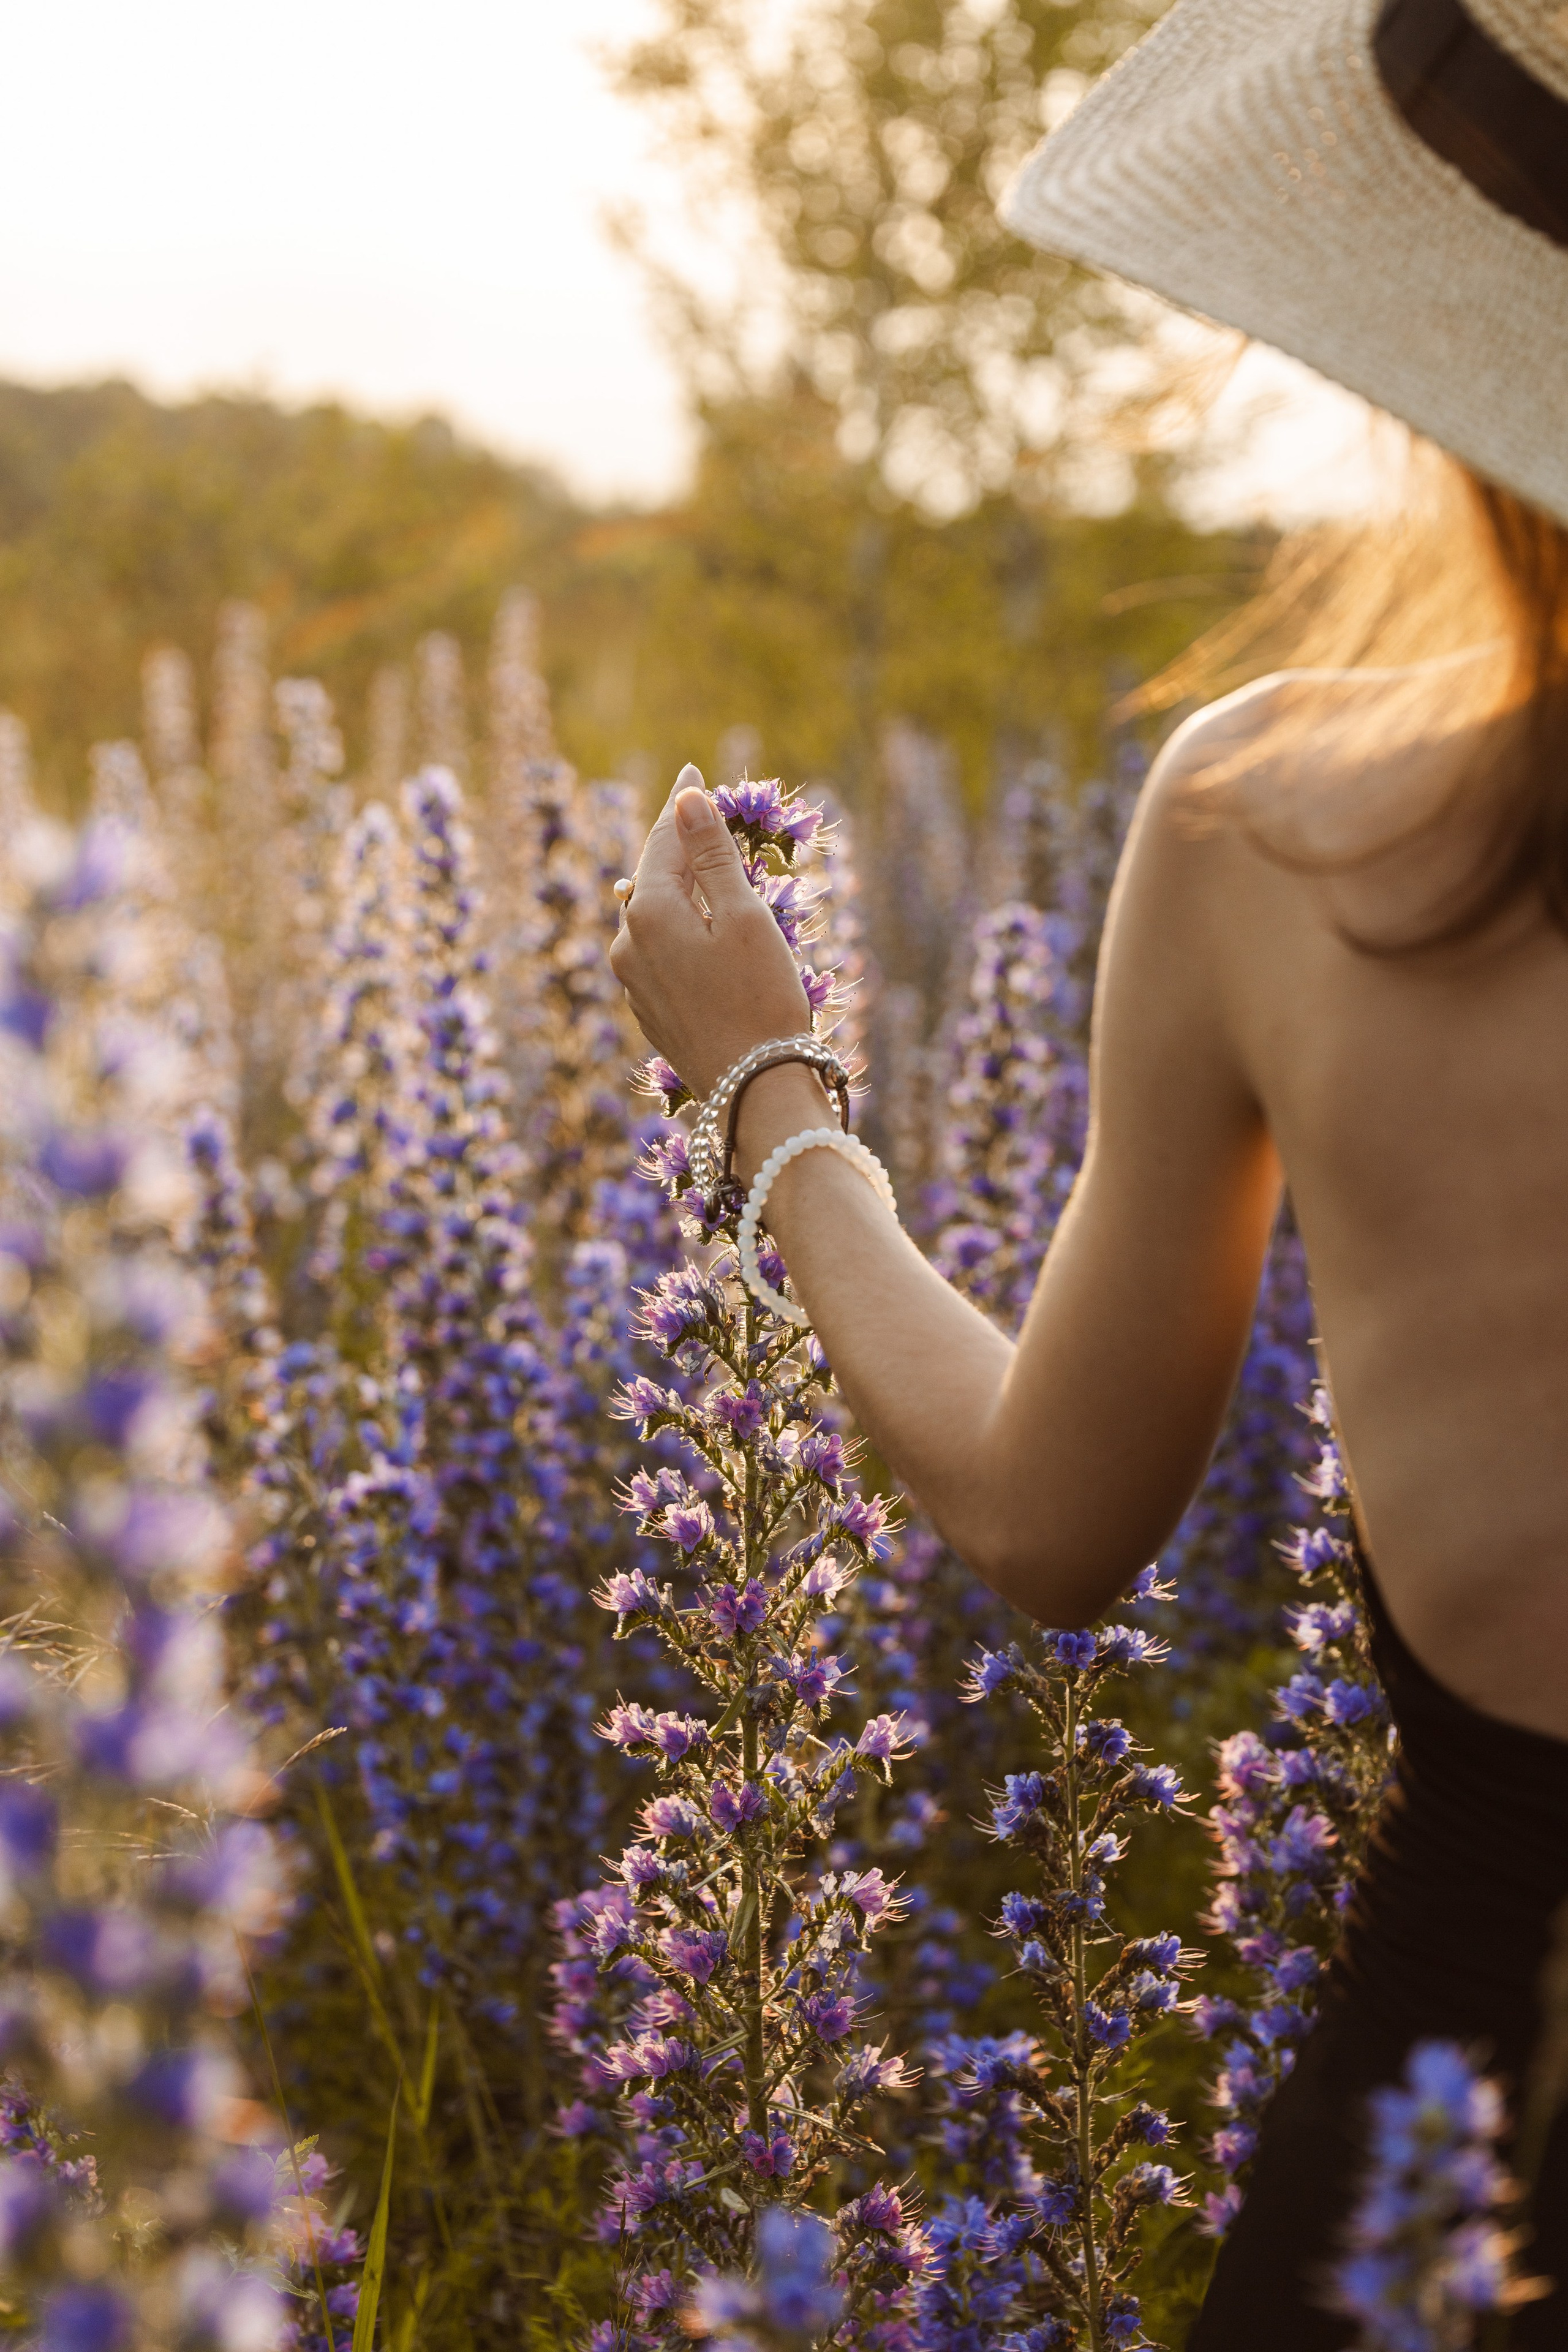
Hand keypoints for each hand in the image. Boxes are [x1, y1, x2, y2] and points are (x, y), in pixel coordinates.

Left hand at [609, 764, 812, 1097]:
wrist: (754, 1088)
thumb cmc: (761, 998)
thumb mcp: (743, 916)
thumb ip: (710, 855)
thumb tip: (684, 800)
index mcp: (649, 913)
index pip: (663, 840)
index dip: (682, 804)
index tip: (693, 772)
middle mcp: (627, 944)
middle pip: (653, 876)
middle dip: (679, 845)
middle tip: (704, 814)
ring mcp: (633, 980)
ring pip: (653, 915)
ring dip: (679, 888)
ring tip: (707, 867)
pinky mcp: (648, 1007)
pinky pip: (657, 949)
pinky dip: (679, 926)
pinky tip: (702, 926)